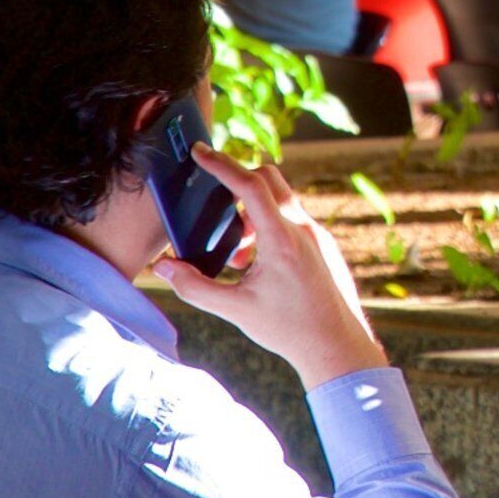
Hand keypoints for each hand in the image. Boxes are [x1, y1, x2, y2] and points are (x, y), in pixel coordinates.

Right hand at [153, 148, 386, 389]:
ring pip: (281, 202)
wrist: (336, 345)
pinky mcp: (323, 245)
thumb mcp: (234, 309)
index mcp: (282, 239)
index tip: (200, 151)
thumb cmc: (288, 329)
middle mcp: (303, 229)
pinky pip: (292, 220)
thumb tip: (162, 267)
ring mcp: (317, 235)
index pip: (250, 185)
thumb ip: (194, 286)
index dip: (222, 164)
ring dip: (252, 213)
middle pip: (269, 180)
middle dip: (238, 181)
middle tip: (213, 198)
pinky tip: (255, 264)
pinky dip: (268, 228)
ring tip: (235, 254)